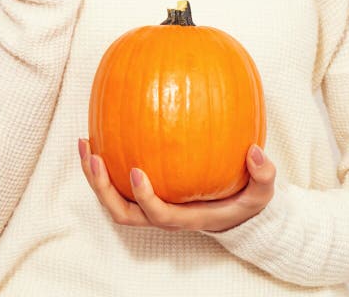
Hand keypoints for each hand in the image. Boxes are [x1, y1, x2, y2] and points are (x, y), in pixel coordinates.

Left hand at [78, 139, 275, 232]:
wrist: (231, 210)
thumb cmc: (242, 201)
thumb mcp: (261, 193)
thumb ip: (263, 176)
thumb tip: (256, 152)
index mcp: (184, 218)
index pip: (158, 215)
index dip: (144, 197)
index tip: (135, 171)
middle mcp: (160, 213)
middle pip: (122, 212)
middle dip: (102, 188)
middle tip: (93, 157)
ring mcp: (148, 202)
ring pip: (112, 198)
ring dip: (94, 174)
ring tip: (85, 141)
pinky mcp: (142, 188)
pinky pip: (116, 178)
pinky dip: (104, 159)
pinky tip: (98, 129)